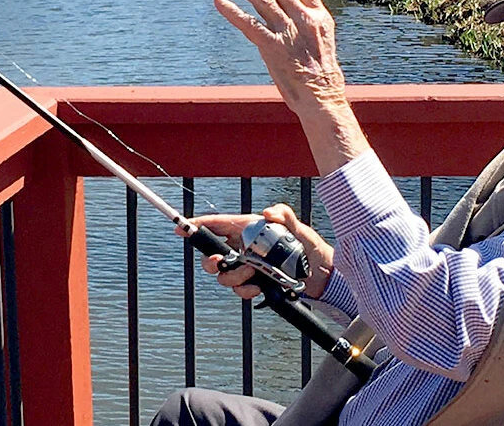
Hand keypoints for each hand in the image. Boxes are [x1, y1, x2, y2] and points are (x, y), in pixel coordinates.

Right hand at [179, 204, 336, 299]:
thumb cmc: (311, 248)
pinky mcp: (254, 283)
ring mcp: (248, 267)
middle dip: (211, 261)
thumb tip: (268, 212)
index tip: (181, 228)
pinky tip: (259, 288)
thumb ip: (285, 216)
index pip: (217, 225)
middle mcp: (245, 248)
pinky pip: (238, 290)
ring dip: (233, 278)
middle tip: (221, 263)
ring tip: (253, 275)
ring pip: (223, 275)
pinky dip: (245, 291)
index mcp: (250, 230)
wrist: (321, 278)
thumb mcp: (300, 229)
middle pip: (212, 254)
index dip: (197, 226)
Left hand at [214, 0, 371, 173]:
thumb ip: (306, 24)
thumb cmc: (322, 74)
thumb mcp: (321, 42)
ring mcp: (288, 32)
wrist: (322, 97)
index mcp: (320, 16)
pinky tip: (220, 1)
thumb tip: (288, 10)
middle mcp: (304, 20)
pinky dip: (232, 10)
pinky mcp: (273, 47)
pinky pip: (248, 24)